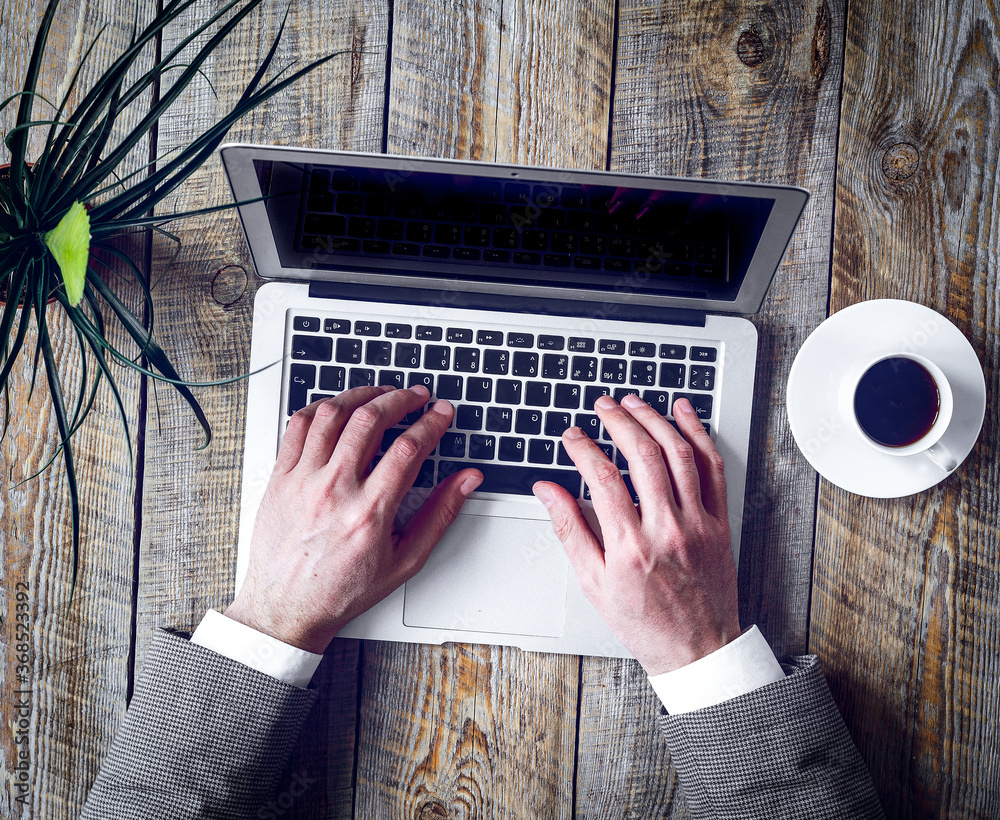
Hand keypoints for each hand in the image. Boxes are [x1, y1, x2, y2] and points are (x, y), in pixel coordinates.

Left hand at [225, 385, 482, 653]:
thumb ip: (440, 515)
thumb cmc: (342, 589)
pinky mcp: (280, 478)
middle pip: (371, 420)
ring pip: (333, 414)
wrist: (286, 608)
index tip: (442, 413)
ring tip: (380, 395)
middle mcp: (334, 490)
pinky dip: (321, 408)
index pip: (409, 447)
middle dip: (401, 399)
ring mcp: (303, 480)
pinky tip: (337, 408)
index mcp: (369, 511)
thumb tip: (466, 481)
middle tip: (416, 396)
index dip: (432, 422)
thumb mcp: (405, 560)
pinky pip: (298, 426)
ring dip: (362, 396)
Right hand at [532, 395, 739, 674]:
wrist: (697, 649)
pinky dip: (698, 434)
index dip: (582, 448)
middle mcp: (667, 529)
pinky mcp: (719, 521)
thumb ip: (570, 531)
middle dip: (618, 421)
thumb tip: (547, 492)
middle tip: (602, 407)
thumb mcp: (594, 583)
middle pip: (642, 455)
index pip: (601, 478)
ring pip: (678, 453)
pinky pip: (712, 467)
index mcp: (630, 546)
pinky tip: (683, 414)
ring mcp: (698, 523)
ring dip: (654, 419)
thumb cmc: (645, 622)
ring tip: (634, 403)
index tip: (572, 437)